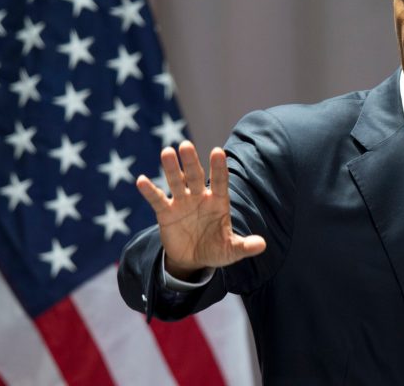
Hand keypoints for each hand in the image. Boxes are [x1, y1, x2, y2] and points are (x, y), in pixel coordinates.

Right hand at [136, 140, 265, 278]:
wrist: (193, 259)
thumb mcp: (231, 251)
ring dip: (171, 169)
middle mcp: (200, 197)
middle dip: (191, 161)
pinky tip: (141, 180)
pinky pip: (157, 199)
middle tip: (185, 144)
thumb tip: (262, 245)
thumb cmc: (216, 249)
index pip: (220, 181)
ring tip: (166, 152)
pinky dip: (149, 191)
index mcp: (218, 202)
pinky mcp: (166, 213)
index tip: (218, 152)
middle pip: (195, 176)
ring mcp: (182, 203)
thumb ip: (245, 246)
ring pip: (176, 182)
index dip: (219, 168)